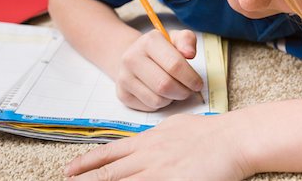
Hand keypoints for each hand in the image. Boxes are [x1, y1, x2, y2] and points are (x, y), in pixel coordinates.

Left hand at [64, 113, 247, 179]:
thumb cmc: (208, 133)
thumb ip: (156, 136)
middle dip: (85, 179)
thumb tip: (146, 141)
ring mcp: (158, 172)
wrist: (231, 139)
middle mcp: (148, 156)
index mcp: (148, 140)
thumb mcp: (175, 126)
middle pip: (109, 171)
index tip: (71, 169)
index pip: (111, 151)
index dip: (88, 162)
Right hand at [115, 29, 203, 110]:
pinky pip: (149, 107)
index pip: (175, 65)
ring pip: (157, 100)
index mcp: (148, 41)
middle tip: (189, 90)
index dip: (191, 78)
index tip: (197, 83)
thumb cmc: (161, 50)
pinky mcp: (123, 94)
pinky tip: (161, 94)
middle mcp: (132, 58)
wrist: (134, 58)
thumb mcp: (175, 39)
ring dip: (172, 99)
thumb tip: (189, 53)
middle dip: (183, 91)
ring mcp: (124, 77)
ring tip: (174, 90)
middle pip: (165, 85)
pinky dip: (161, 104)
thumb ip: (187, 40)